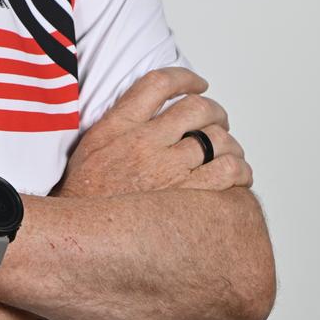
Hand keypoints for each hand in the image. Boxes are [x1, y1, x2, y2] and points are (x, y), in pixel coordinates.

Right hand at [52, 67, 253, 197]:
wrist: (79, 240)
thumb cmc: (84, 200)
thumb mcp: (89, 149)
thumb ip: (117, 127)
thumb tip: (145, 114)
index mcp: (119, 126)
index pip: (158, 84)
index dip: (185, 79)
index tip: (197, 84)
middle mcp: (145, 142)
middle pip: (196, 109)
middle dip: (215, 112)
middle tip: (218, 121)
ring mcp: (167, 169)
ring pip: (218, 139)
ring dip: (230, 142)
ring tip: (230, 151)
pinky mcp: (188, 197)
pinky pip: (229, 170)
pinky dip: (240, 169)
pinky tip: (237, 176)